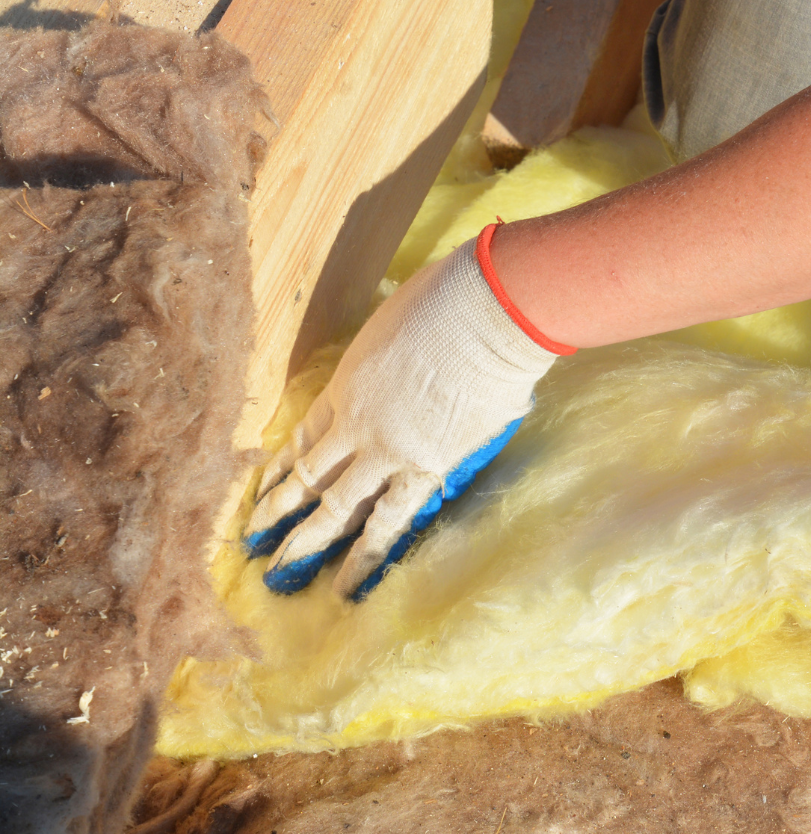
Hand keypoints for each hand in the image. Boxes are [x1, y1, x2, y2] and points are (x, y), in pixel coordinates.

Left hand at [244, 234, 562, 598]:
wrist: (485, 311)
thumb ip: (393, 357)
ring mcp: (387, 450)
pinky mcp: (426, 468)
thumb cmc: (449, 299)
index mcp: (346, 384)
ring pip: (336, 507)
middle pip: (308, 477)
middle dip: (277, 514)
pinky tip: (349, 583)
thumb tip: (411, 368)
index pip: (305, 437)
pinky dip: (366, 554)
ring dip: (307, 544)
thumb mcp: (397, 322)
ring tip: (281, 575)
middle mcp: (355, 424)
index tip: (264, 491)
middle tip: (252, 546)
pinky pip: (389, 519)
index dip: (282, 467)